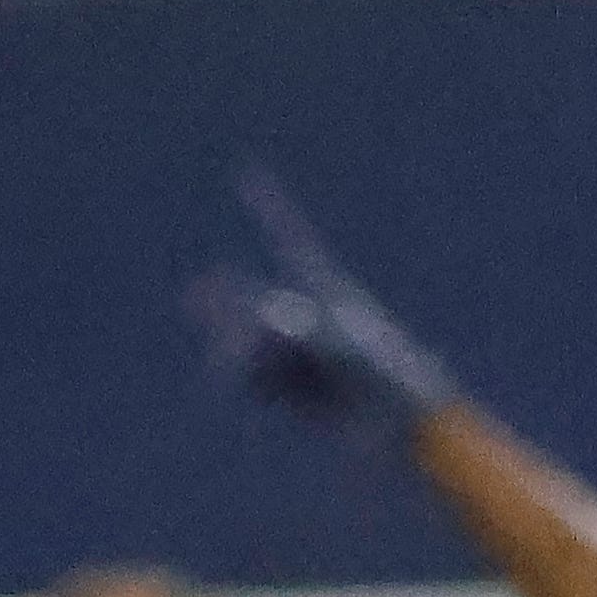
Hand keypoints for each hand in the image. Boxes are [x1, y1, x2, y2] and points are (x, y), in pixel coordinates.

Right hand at [189, 163, 461, 443]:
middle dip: (225, 297)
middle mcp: (310, 318)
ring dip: (247, 354)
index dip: (268, 208)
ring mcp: (300, 352)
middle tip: (193, 293)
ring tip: (255, 368)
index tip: (247, 173)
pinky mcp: (293, 388)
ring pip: (251, 342)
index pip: (290, 240)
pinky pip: (256, 377)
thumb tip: (263, 320)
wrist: (404, 423)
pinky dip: (255, 381)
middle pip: (257, 299)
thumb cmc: (386, 374)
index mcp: (330, 293)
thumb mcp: (343, 343)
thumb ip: (299, 326)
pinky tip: (265, 392)